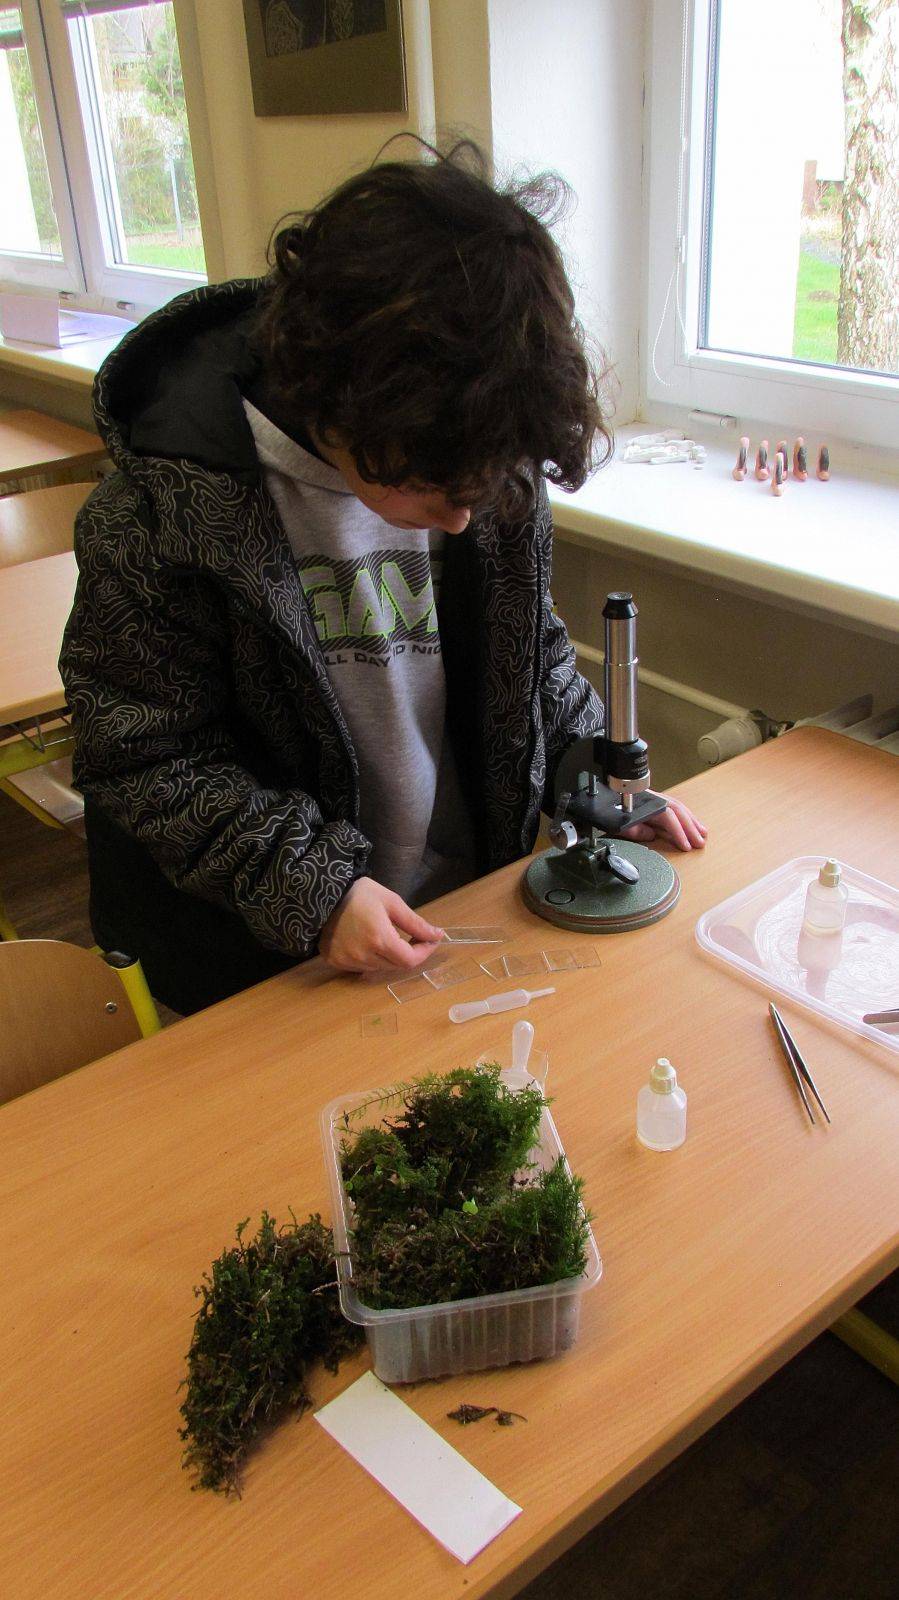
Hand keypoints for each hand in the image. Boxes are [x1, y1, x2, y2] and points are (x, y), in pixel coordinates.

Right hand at [318, 876, 444, 972]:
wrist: (321, 893)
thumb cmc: (359, 893)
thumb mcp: (391, 902)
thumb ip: (415, 923)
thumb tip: (437, 935)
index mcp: (379, 939)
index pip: (410, 960)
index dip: (423, 952)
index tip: (429, 940)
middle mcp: (363, 955)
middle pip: (396, 965)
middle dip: (408, 953)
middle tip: (411, 936)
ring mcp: (348, 961)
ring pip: (379, 968)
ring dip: (389, 956)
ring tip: (386, 936)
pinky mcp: (336, 961)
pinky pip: (361, 968)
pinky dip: (370, 959)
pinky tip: (367, 942)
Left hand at [619, 795, 707, 850]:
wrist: (604, 796)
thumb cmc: (611, 810)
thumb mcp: (620, 824)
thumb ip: (636, 830)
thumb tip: (653, 835)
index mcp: (647, 804)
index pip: (669, 818)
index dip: (678, 832)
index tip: (686, 846)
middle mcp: (655, 799)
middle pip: (678, 812)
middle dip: (691, 828)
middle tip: (700, 843)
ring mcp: (656, 798)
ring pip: (679, 808)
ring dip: (692, 821)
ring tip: (703, 833)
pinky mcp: (655, 800)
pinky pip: (675, 806)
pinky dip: (686, 815)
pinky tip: (692, 822)